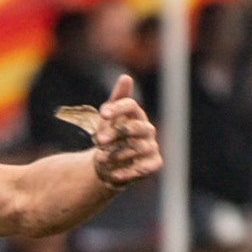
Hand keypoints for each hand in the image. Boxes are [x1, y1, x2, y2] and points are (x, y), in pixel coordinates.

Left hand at [91, 75, 161, 189]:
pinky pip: (144, 168)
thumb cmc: (108, 137)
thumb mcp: (108, 119)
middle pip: (134, 128)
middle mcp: (147, 129)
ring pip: (137, 148)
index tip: (102, 114)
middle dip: (115, 133)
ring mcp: (151, 147)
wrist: (107, 164)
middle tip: (98, 141)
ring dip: (116, 154)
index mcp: (135, 115)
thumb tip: (126, 77)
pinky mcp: (153, 164)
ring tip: (100, 159)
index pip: (130, 105)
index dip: (118, 108)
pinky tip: (112, 174)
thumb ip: (115, 100)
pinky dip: (127, 172)